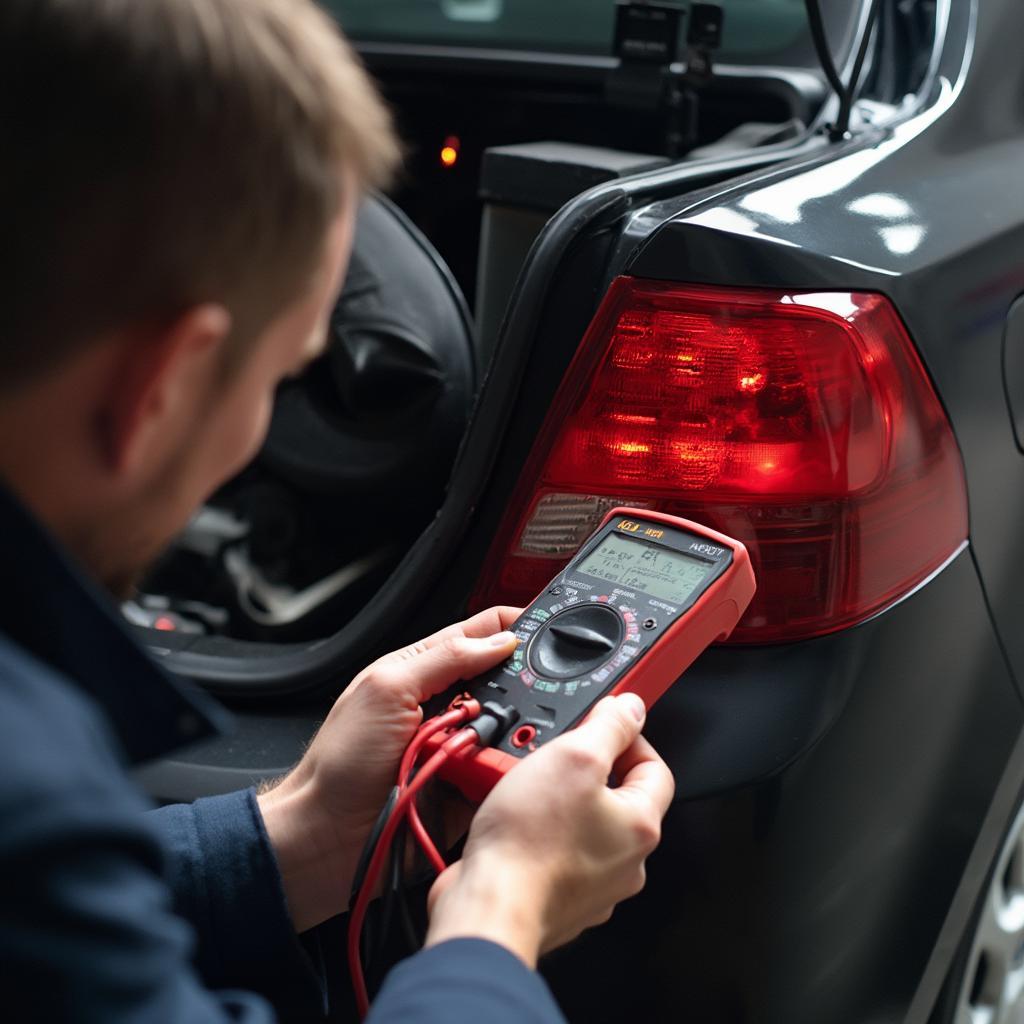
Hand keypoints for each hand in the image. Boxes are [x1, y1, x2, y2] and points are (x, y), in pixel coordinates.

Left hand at [257, 606, 519, 931]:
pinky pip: (508, 771)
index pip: (485, 632)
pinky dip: (514, 770)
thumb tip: (501, 640)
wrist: (326, 839)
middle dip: (527, 684)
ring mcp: (464, 747)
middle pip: (510, 681)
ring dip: (519, 730)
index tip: (550, 628)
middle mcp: (450, 706)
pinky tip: (509, 769)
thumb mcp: (386, 689)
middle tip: (539, 690)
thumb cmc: (338, 762)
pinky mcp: (473, 786)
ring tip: (506, 737)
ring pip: (517, 727)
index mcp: (427, 670)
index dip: (517, 626)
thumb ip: (444, 659)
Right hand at [424, 693, 674, 966]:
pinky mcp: (558, 898)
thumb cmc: (529, 842)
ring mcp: (592, 885)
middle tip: (554, 756)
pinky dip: (538, 833)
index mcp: (640, 826)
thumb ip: (610, 727)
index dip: (628, 738)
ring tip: (525, 787)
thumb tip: (631, 709)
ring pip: (583, 825)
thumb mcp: (574, 757)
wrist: (488, 907)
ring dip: (558, 800)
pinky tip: (513, 822)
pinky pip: (555, 851)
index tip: (598, 726)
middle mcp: (625, 862)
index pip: (654, 768)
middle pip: (616, 797)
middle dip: (585, 770)